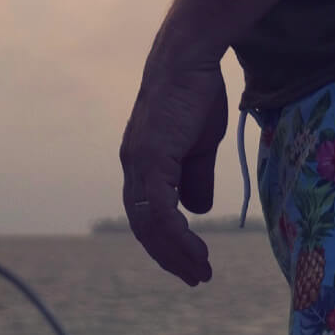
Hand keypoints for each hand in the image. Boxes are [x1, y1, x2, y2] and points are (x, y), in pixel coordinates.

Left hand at [119, 61, 228, 286]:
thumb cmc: (195, 94)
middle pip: (143, 226)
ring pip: (150, 223)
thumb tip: (196, 210)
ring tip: (200, 270)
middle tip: (196, 277)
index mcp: (142, 164)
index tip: (189, 262)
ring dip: (175, 252)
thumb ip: (194, 177)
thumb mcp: (199, 144)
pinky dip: (176, 234)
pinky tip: (194, 249)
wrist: (189, 58)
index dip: (166, 242)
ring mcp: (139, 162)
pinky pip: (159, 208)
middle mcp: (133, 166)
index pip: (146, 215)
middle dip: (169, 256)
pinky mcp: (151, 157)